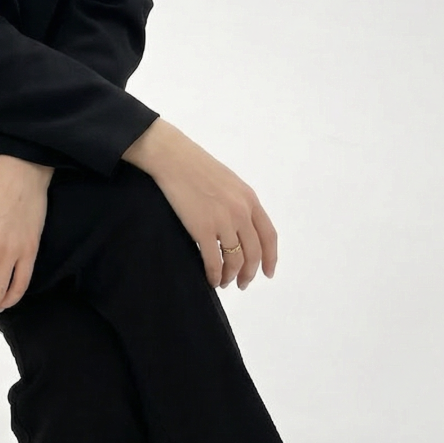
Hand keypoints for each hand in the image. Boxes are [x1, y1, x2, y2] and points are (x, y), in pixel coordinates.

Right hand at [123, 118, 276, 290]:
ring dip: (231, 276)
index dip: (270, 258)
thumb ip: (240, 203)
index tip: (267, 272)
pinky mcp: (202, 229)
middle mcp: (241, 213)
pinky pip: (214, 261)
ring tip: (223, 281)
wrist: (173, 158)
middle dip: (249, 273)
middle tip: (243, 283)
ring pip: (235, 260)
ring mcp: (222, 222)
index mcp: (250, 199)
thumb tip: (242, 228)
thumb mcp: (229, 181)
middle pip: (254, 253)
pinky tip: (210, 278)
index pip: (269, 236)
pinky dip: (214, 275)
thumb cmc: (197, 166)